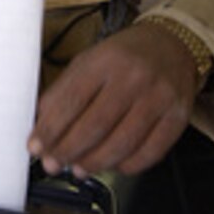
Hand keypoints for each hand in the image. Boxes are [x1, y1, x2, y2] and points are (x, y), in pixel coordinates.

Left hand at [28, 21, 197, 176]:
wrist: (170, 45)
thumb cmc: (124, 57)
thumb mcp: (87, 61)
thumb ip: (64, 92)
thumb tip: (43, 127)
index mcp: (105, 60)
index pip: (72, 100)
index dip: (50, 129)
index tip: (36, 146)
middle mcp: (133, 78)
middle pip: (95, 126)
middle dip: (68, 151)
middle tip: (54, 163)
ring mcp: (158, 98)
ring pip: (122, 143)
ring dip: (95, 163)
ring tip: (79, 169)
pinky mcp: (177, 117)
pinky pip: (151, 152)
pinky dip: (128, 166)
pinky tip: (113, 165)